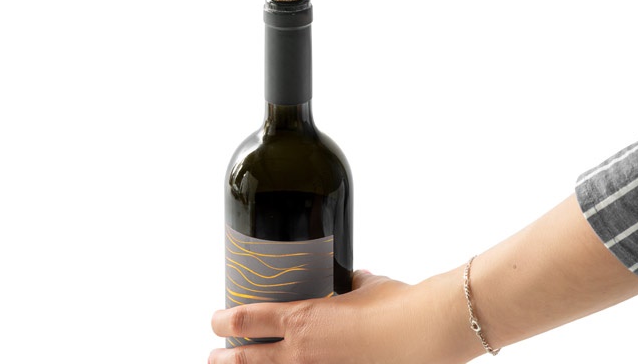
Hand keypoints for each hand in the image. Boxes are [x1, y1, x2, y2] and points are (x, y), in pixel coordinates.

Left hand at [208, 268, 475, 363]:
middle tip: (215, 355)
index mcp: (304, 318)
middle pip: (249, 359)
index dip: (225, 318)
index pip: (250, 318)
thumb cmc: (395, 304)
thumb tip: (349, 281)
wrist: (422, 332)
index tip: (215, 318)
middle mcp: (303, 352)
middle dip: (227, 358)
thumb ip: (350, 284)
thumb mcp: (366, 284)